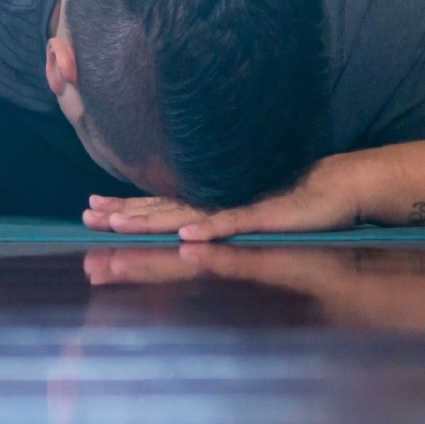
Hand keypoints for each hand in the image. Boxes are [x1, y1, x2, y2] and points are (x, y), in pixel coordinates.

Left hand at [81, 155, 361, 240]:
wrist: (337, 186)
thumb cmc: (292, 201)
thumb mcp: (247, 212)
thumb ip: (217, 218)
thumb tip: (184, 228)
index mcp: (210, 201)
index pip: (157, 204)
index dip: (125, 206)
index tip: (90, 208)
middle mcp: (216, 201)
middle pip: (161, 209)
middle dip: (123, 214)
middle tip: (87, 216)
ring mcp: (237, 207)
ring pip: (185, 216)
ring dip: (151, 220)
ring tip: (118, 224)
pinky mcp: (264, 217)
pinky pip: (232, 225)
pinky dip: (208, 231)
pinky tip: (185, 238)